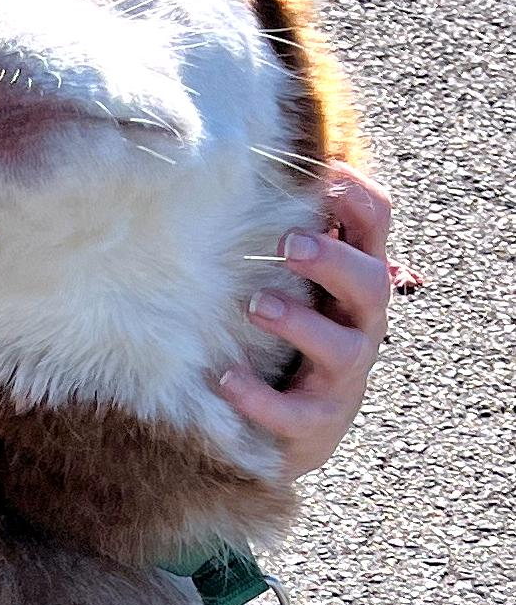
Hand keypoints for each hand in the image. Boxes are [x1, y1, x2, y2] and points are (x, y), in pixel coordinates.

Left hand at [218, 163, 394, 478]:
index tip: (325, 175)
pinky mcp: (316, 424)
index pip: (376, 226)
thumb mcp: (302, 287)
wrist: (297, 434)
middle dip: (332, 261)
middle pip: (368, 284)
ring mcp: (343, 378)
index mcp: (357, 282)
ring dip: (299, 323)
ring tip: (256, 305)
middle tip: (290, 244)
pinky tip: (227, 379)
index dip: (358, 197)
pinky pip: (293, 413)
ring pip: (341, 349)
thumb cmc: (295, 342)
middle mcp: (361, 326)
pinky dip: (259, 397)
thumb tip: (262, 170)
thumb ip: (293, 239)